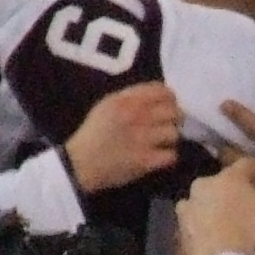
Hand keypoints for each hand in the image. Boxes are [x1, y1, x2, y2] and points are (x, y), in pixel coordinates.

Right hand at [64, 82, 185, 195]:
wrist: (80, 163)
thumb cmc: (93, 133)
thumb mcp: (106, 105)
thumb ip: (129, 97)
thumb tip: (155, 97)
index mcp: (127, 100)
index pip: (162, 91)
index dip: (170, 98)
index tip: (168, 106)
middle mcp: (137, 116)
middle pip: (173, 111)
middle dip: (173, 119)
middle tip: (166, 126)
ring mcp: (143, 139)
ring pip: (174, 133)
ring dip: (169, 139)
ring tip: (161, 143)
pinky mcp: (145, 160)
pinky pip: (171, 155)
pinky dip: (167, 157)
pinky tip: (159, 158)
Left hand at [172, 152, 254, 254]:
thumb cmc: (249, 229)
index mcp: (229, 175)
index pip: (247, 164)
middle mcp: (205, 181)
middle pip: (226, 179)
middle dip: (239, 187)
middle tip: (250, 201)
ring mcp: (190, 201)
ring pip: (208, 195)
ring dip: (218, 200)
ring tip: (229, 216)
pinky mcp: (181, 221)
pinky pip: (195, 212)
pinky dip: (203, 215)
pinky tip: (211, 226)